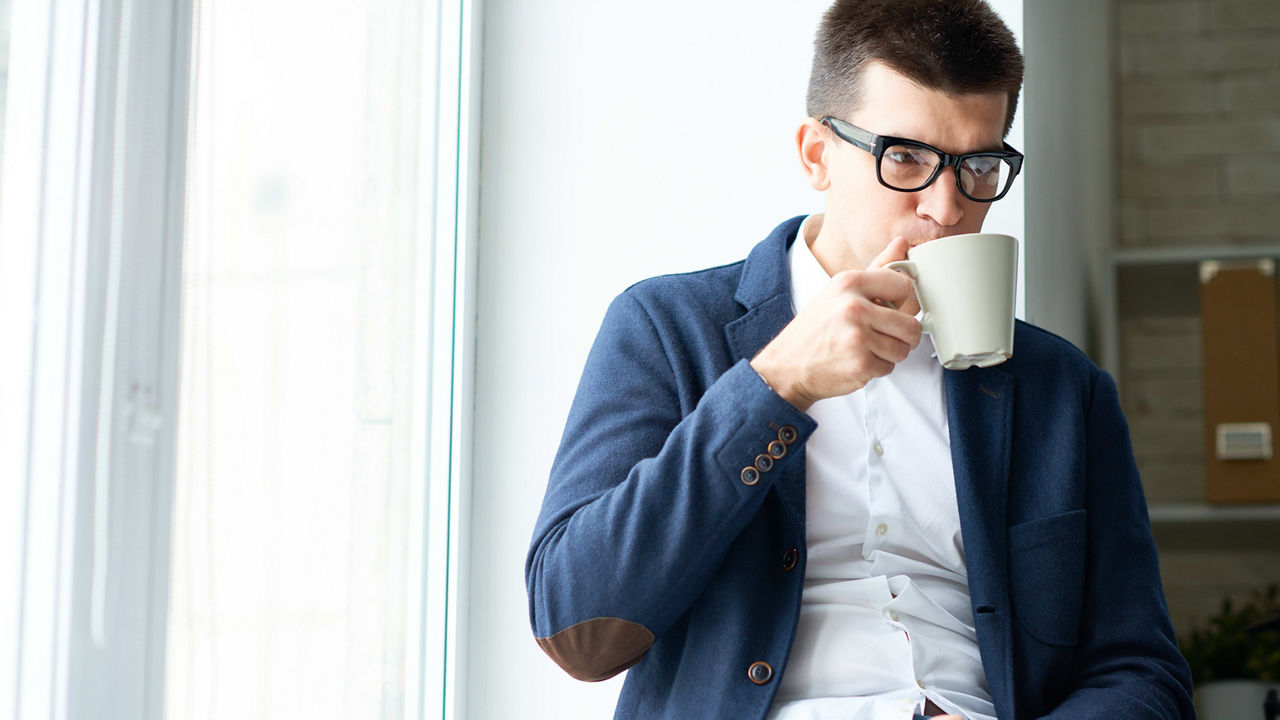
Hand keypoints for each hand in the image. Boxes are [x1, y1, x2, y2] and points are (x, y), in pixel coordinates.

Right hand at [750, 237, 921, 411]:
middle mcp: (853, 307)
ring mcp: (857, 336)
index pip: (904, 285)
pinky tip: (858, 360)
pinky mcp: (860, 363)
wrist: (787, 363)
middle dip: (901, 335)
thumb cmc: (815, 327)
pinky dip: (877, 368)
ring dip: (889, 353)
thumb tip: (903, 243)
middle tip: (883, 335)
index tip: (894, 308)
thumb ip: (877, 268)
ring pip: (903, 349)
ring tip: (867, 347)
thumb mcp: (840, 290)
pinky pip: (889, 367)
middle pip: (910, 325)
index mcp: (849, 282)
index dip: (903, 301)